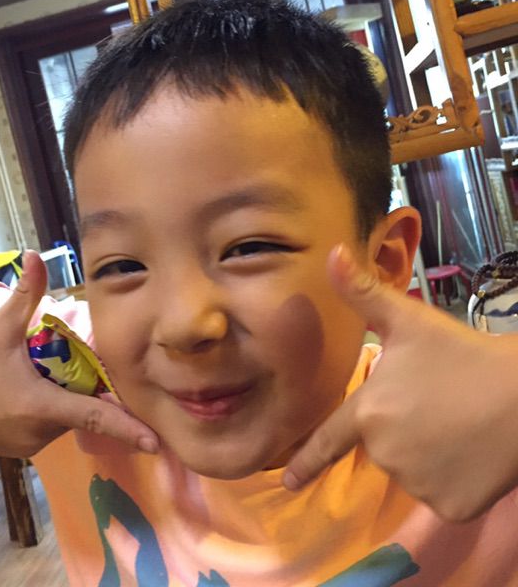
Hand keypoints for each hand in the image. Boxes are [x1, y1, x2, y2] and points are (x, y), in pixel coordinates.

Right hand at [0, 251, 159, 457]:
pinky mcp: (20, 452)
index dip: (127, 429)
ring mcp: (28, 447)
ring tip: (34, 378)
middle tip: (65, 368)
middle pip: (81, 411)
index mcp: (39, 405)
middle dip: (83, 391)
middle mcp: (37, 433)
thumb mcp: (0, 327)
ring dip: (64, 400)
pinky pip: (48, 430)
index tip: (156, 442)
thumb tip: (36, 253)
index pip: (93, 417)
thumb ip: (26, 294)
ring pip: (65, 421)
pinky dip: (49, 412)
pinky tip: (25, 393)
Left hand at [283, 245, 517, 520]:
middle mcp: (385, 452)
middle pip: (382, 446)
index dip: (306, 462)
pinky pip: (441, 493)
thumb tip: (331, 253)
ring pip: (412, 470)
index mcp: (368, 411)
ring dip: (426, 455)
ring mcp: (418, 483)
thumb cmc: (463, 354)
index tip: (289, 483)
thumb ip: (363, 292)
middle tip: (436, 405)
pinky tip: (471, 453)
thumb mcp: (409, 321)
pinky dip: (451, 479)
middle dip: (400, 429)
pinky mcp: (451, 507)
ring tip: (456, 425)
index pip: (328, 440)